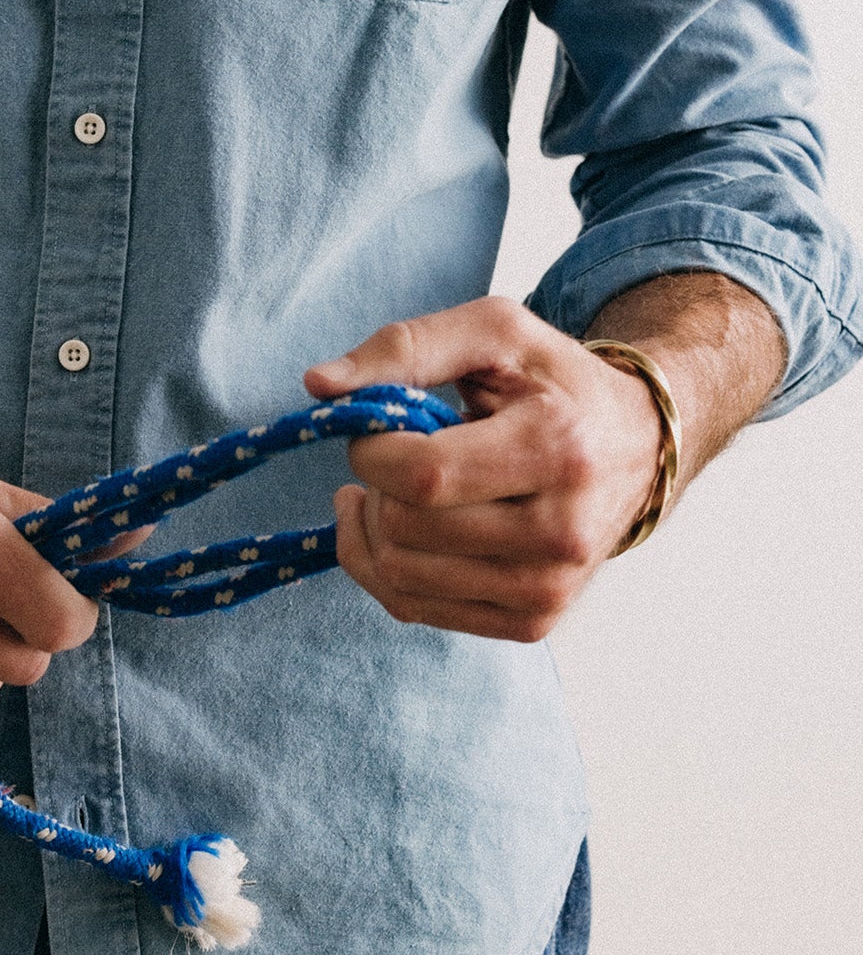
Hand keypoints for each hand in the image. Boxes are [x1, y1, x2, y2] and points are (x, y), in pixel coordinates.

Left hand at [303, 298, 662, 642]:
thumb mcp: (492, 332)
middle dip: (373, 485)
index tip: (375, 424)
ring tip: (398, 488)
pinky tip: (402, 526)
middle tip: (394, 453)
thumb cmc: (553, 381)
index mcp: (556, 449)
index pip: (422, 475)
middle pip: (404, 530)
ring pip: (398, 578)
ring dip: (372, 526)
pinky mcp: (532, 622)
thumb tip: (317, 385)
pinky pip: (415, 610)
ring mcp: (548, 588)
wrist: (637, 445)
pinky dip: (384, 566)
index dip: (370, 449)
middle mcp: (560, 533)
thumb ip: (403, 347)